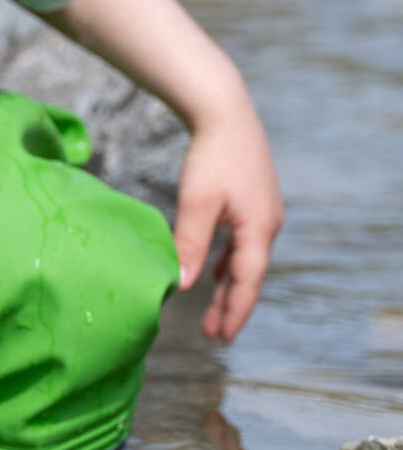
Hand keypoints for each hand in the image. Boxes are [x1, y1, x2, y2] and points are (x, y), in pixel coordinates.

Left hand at [171, 107, 282, 341]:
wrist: (225, 113)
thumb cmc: (211, 156)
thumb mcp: (197, 202)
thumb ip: (191, 244)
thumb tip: (183, 285)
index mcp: (258, 229)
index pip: (246, 282)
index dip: (234, 311)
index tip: (221, 337)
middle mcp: (267, 225)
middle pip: (248, 276)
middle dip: (231, 307)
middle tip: (214, 336)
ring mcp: (262, 214)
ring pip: (244, 261)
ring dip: (227, 288)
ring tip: (213, 313)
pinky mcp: (251, 203)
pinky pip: (241, 244)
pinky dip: (228, 264)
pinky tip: (214, 273)